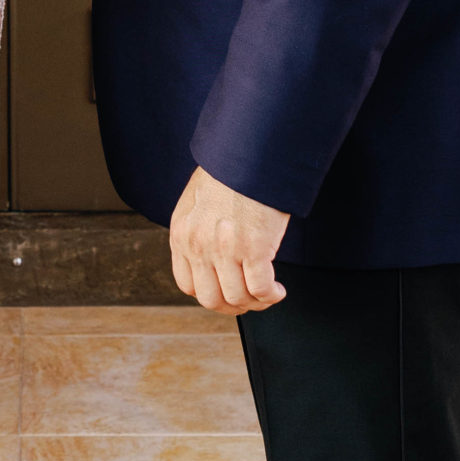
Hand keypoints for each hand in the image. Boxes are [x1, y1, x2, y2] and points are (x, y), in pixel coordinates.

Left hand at [169, 166, 288, 313]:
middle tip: (249, 301)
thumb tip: (213, 256)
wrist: (250, 152)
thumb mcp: (199, 202)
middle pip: (211, 299)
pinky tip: (277, 290)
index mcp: (181, 234)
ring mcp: (225, 250)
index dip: (210, 295)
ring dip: (255, 303)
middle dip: (232, 307)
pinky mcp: (253, 249)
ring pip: (237, 299)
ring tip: (268, 294)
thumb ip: (199, 231)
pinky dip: (270, 296)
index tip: (226, 293)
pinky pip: (260, 289)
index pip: (188, 285)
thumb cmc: (231, 171)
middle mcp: (198, 245)